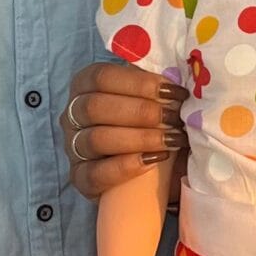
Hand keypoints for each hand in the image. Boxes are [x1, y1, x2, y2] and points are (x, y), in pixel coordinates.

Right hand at [64, 64, 185, 199]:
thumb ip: (158, 86)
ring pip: (96, 139)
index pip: (101, 77)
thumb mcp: (153, 99)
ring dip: (138, 138)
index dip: (138, 82)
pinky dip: (125, 167)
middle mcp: (73, 115)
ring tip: (172, 140)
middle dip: (140, 111)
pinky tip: (153, 161)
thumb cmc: (152, 124)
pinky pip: (95, 174)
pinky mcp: (80, 178)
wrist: (152, 173)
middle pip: (95, 106)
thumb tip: (183, 76)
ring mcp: (73, 148)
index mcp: (85, 86)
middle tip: (174, 118)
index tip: (173, 91)